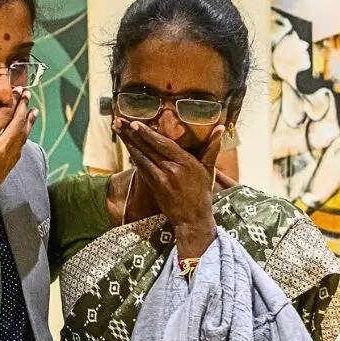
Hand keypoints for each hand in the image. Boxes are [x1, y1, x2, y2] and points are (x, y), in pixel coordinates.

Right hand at [0, 90, 36, 215]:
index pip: (3, 115)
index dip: (11, 100)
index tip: (15, 90)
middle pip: (17, 124)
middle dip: (23, 108)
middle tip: (27, 95)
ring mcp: (4, 162)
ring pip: (22, 138)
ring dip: (28, 123)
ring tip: (33, 111)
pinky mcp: (5, 172)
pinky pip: (19, 152)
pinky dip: (24, 140)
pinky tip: (25, 135)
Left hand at [116, 118, 221, 255]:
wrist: (193, 218)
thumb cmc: (203, 193)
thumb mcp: (209, 169)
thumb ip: (212, 147)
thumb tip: (221, 128)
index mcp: (185, 162)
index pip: (163, 144)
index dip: (147, 133)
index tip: (135, 123)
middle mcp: (171, 169)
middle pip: (148, 148)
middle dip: (131, 134)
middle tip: (119, 121)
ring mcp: (160, 179)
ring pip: (141, 157)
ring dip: (128, 143)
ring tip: (118, 130)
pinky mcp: (154, 187)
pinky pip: (141, 169)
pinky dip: (134, 158)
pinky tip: (127, 148)